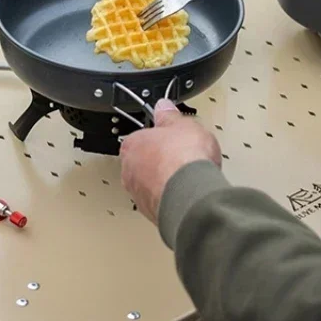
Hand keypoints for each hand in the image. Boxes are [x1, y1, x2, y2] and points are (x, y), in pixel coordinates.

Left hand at [120, 100, 221, 224]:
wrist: (190, 195)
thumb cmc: (182, 159)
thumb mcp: (182, 124)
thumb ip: (170, 116)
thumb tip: (164, 107)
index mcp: (132, 145)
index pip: (140, 137)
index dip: (158, 138)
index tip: (170, 137)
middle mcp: (130, 171)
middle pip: (144, 163)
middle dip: (161, 161)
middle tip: (182, 157)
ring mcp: (139, 195)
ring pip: (151, 185)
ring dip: (166, 182)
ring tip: (188, 178)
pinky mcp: (153, 213)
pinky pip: (162, 201)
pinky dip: (173, 198)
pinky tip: (189, 193)